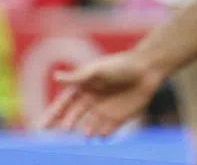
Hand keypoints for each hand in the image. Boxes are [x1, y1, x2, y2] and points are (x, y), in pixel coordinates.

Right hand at [40, 51, 164, 136]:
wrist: (149, 69)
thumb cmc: (123, 66)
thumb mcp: (99, 70)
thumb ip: (79, 77)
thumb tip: (56, 76)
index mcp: (84, 88)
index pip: (63, 104)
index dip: (52, 115)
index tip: (41, 126)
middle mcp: (92, 101)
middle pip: (74, 116)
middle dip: (68, 123)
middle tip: (64, 129)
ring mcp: (104, 110)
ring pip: (90, 126)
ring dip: (86, 131)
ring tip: (86, 133)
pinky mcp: (119, 118)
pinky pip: (107, 130)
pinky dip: (103, 134)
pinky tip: (101, 135)